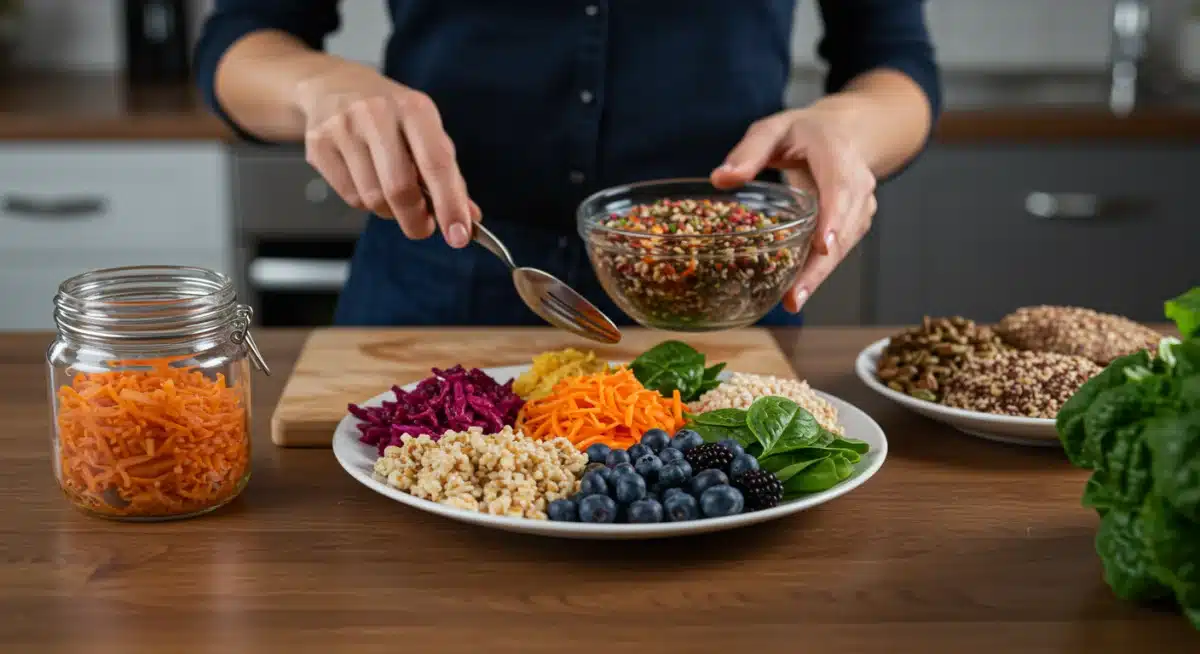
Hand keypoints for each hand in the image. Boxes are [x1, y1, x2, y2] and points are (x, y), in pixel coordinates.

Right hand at [294, 63, 478, 246]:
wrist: (332, 85)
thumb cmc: (389, 114)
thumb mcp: (425, 130)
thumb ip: (448, 174)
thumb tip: (468, 218)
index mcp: (414, 108)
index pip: (436, 164)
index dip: (450, 205)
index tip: (459, 235)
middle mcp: (376, 114)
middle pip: (400, 189)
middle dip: (416, 220)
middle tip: (424, 227)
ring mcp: (343, 128)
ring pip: (373, 199)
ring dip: (390, 211)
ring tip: (393, 193)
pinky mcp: (318, 146)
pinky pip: (350, 197)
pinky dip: (366, 202)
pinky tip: (368, 181)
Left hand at [711, 107, 876, 313]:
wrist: (845, 135)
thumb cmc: (805, 133)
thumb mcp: (774, 129)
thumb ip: (749, 151)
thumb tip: (721, 178)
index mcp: (838, 155)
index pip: (841, 188)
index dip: (833, 218)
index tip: (822, 245)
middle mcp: (857, 185)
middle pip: (844, 228)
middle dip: (821, 264)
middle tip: (797, 294)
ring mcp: (860, 208)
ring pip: (843, 246)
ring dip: (819, 275)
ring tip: (793, 301)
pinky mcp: (853, 225)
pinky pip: (838, 251)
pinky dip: (818, 271)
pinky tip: (797, 292)